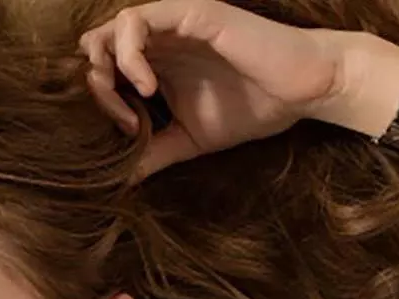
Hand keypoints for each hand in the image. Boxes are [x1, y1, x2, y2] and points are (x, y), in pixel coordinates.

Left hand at [78, 0, 349, 179]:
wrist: (301, 91)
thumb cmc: (252, 108)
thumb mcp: (190, 139)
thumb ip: (154, 152)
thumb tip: (120, 181)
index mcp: (157, 60)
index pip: (102, 65)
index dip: (101, 98)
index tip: (128, 132)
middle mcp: (160, 36)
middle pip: (97, 44)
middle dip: (97, 83)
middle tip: (124, 118)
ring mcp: (172, 21)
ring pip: (112, 27)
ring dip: (110, 67)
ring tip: (135, 99)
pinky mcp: (190, 13)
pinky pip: (137, 19)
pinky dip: (130, 54)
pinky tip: (148, 86)